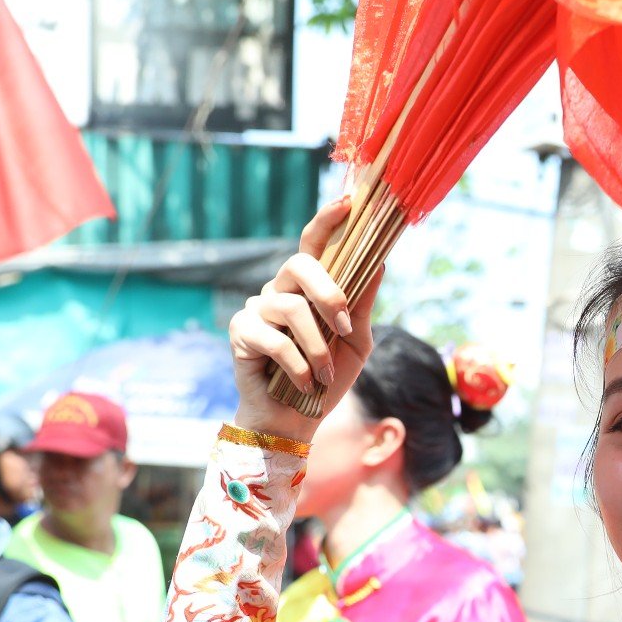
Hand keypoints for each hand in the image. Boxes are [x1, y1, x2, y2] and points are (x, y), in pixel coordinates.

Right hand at [228, 197, 380, 439]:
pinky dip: (299, 365)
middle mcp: (279, 289)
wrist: (297, 418)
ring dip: (318, 346)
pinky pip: (275, 340)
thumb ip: (361, 304)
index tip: (348, 203)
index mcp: (308, 287)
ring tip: (324, 375)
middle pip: (300, 262)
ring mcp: (257, 308)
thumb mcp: (354, 341)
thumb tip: (381, 262)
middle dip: (328, 291)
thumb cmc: (326, 377)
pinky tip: (306, 384)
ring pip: (292, 307)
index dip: (327, 220)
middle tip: (344, 324)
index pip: (313, 243)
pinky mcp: (240, 333)